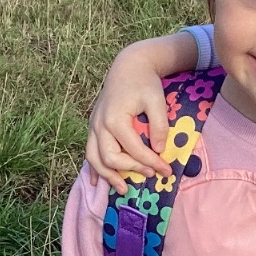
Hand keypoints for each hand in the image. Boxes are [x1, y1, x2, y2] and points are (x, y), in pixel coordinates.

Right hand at [85, 36, 197, 192]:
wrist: (128, 67)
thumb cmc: (144, 83)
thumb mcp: (157, 100)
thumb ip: (158, 125)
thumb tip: (159, 150)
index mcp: (115, 118)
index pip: (134, 149)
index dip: (151, 162)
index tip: (166, 170)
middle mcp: (100, 125)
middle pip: (110, 157)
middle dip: (130, 170)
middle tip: (149, 176)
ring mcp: (93, 126)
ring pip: (94, 158)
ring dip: (107, 176)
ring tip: (122, 189)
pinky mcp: (93, 127)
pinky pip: (89, 151)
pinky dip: (92, 168)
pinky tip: (96, 182)